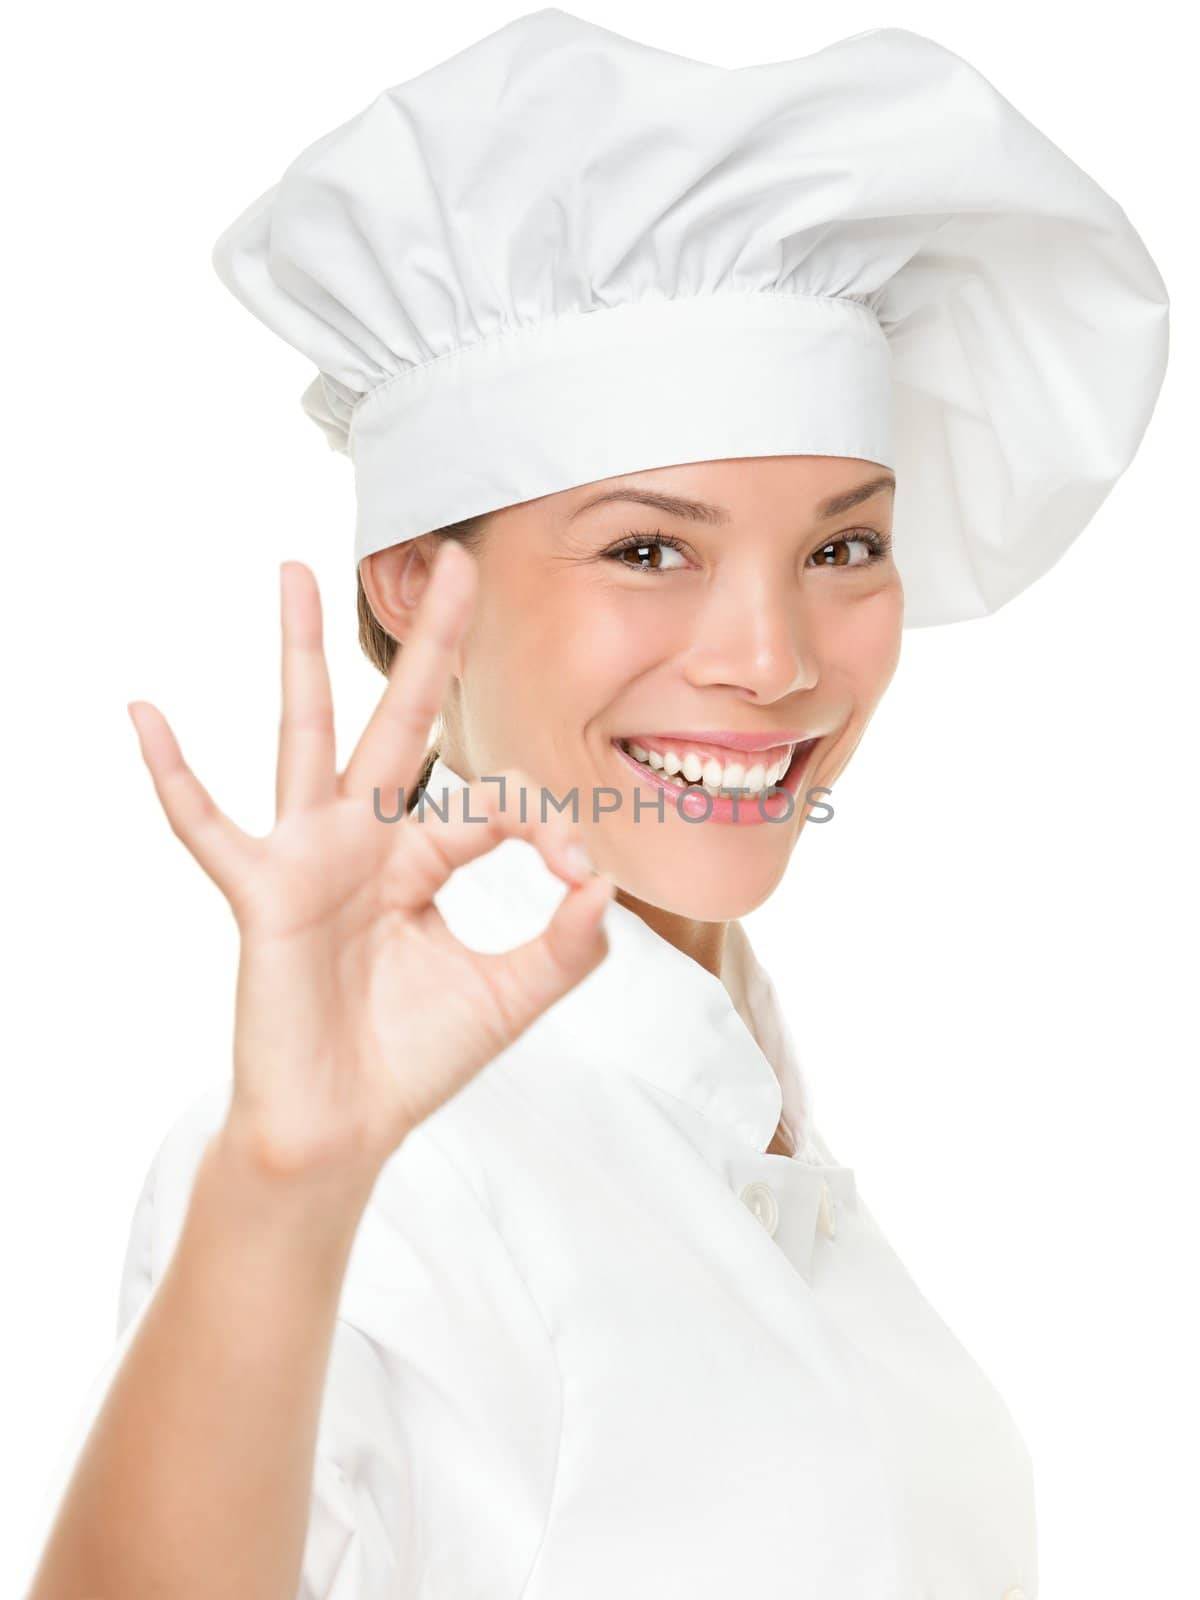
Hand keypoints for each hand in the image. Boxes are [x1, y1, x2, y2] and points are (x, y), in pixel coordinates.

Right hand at [127, 543, 612, 1187]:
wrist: (344, 1130)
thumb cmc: (413, 1058)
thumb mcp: (510, 998)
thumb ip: (566, 946)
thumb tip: (605, 883)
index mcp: (422, 860)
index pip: (492, 806)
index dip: (546, 829)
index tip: (580, 876)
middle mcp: (366, 842)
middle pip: (401, 723)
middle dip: (428, 646)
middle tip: (453, 560)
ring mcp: (310, 860)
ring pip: (306, 736)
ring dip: (299, 655)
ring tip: (295, 571)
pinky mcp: (264, 894)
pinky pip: (209, 826)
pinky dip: (175, 776)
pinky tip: (145, 714)